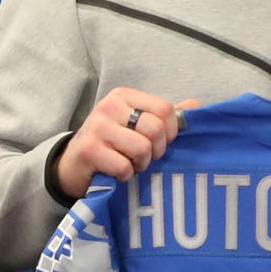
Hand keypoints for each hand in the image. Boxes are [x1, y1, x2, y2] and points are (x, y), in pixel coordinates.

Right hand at [53, 89, 199, 199]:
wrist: (73, 166)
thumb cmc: (111, 144)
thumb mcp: (136, 125)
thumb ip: (165, 116)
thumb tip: (197, 106)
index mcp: (124, 95)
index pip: (164, 108)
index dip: (171, 131)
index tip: (162, 142)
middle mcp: (109, 106)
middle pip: (155, 129)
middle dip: (157, 150)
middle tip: (146, 158)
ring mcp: (97, 127)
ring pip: (141, 148)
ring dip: (141, 164)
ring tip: (132, 165)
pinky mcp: (89, 150)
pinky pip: (124, 166)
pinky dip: (125, 175)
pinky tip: (117, 173)